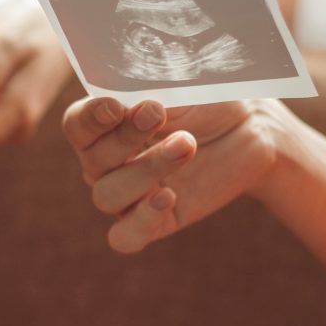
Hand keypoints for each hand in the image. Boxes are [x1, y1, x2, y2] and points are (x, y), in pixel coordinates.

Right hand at [62, 97, 278, 251]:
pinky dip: (141, 221)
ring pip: (107, 197)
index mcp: (104, 125)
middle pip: (93, 161)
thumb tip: (130, 101)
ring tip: (186, 145)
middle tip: (157, 114)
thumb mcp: (181, 88)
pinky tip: (168, 198)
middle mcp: (107, 163)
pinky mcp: (154, 222)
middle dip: (125, 137)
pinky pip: (125, 237)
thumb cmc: (207, 101)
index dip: (90, 117)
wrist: (248, 128)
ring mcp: (129, 195)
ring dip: (144, 170)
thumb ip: (149, 93)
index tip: (115, 106)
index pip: (77, 125)